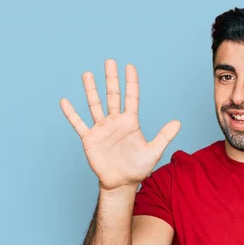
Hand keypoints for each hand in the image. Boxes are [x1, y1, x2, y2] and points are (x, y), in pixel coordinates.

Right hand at [60, 59, 180, 190]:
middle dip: (111, 79)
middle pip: (113, 96)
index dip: (131, 82)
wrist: (122, 183)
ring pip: (95, 105)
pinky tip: (64, 101)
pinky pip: (78, 123)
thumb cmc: (138, 168)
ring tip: (87, 74)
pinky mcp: (89, 138)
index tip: (130, 66)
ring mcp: (102, 129)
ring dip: (91, 90)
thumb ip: (164, 136)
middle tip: (110, 61)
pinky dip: (71, 113)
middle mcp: (115, 122)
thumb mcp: (154, 151)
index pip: (131, 98)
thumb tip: (178, 122)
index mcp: (131, 122)